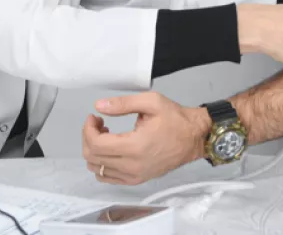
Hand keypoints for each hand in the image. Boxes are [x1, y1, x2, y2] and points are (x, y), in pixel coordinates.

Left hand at [81, 92, 208, 185]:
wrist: (194, 138)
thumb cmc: (175, 119)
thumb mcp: (151, 102)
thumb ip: (123, 104)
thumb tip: (99, 106)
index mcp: (135, 147)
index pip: (96, 144)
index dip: (88, 129)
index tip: (94, 117)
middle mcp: (132, 166)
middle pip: (93, 158)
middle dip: (89, 137)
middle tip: (99, 123)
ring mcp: (134, 176)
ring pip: (98, 170)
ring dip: (94, 151)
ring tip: (106, 135)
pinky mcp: (137, 180)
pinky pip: (108, 178)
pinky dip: (102, 164)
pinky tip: (111, 149)